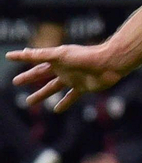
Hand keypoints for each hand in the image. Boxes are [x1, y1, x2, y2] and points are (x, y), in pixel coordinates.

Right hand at [7, 43, 127, 111]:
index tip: (9, 56)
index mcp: (57, 58)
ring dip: (41, 94)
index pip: (35, 59)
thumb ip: (40, 55)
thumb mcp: (60, 55)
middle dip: (29, 77)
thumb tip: (22, 52)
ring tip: (29, 101)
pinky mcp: (83, 88)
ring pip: (53, 87)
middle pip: (42, 74)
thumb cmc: (85, 56)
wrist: (110, 63)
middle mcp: (63, 68)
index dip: (22, 57)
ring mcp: (73, 78)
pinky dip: (64, 103)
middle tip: (16, 82)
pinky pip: (71, 97)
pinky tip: (56, 110)